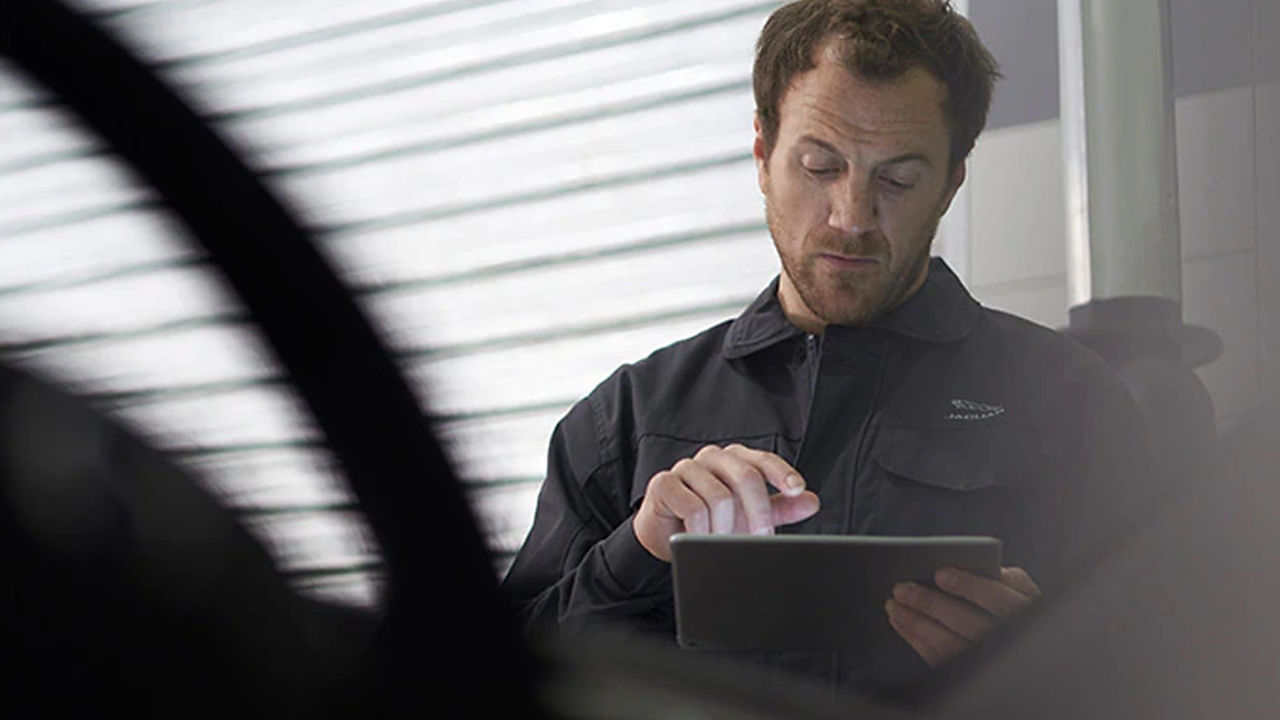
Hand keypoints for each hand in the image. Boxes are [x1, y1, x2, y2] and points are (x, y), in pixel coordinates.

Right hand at [632, 444, 820, 561]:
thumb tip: (811, 502)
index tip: (797, 490)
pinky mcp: (664, 483)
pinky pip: (693, 507)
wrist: (666, 534)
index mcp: (734, 460)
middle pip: (745, 476)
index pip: (762, 460)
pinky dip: (701, 530)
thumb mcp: (748, 516)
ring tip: (722, 543)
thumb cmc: (709, 520)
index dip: (782, 473)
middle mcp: (712, 458)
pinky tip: (699, 537)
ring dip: (725, 529)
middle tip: (762, 538)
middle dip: (758, 511)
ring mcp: (686, 467)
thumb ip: (779, 507)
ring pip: (719, 497)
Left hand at [884, 566, 1040, 666]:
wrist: (1027, 657)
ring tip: (893, 603)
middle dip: (928, 604)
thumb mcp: (1025, 592)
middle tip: (901, 588)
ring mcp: (984, 659)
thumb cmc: (1018, 610)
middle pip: (963, 621)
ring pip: (945, 643)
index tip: (939, 573)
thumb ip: (1008, 576)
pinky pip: (936, 659)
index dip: (967, 585)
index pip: (995, 598)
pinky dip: (913, 639)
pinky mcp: (965, 672)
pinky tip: (899, 622)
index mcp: (1022, 612)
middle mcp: (1004, 639)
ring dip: (914, 622)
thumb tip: (981, 566)